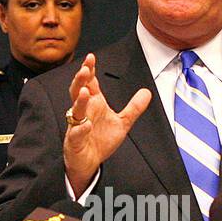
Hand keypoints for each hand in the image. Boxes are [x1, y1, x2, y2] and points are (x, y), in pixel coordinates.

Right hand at [63, 53, 151, 192]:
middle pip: (77, 91)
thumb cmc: (101, 141)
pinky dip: (80, 129)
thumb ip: (133, 108)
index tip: (91, 57)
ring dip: (79, 101)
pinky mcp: (74, 141)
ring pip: (75, 110)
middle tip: (85, 69)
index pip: (89, 83)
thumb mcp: (122, 123)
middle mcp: (84, 112)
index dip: (89, 70)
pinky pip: (76, 133)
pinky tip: (86, 125)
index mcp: (93, 104)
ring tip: (84, 91)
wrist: (89, 163)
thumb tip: (147, 92)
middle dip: (80, 80)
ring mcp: (77, 126)